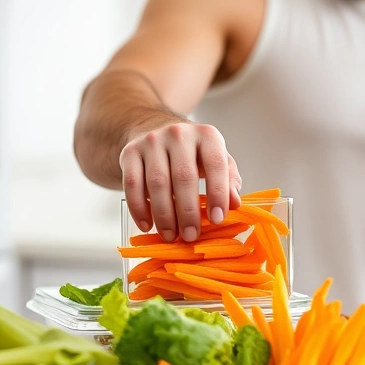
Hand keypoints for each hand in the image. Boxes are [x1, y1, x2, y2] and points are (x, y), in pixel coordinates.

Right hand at [119, 123, 240, 241]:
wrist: (155, 129)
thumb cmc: (193, 152)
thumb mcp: (217, 159)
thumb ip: (229, 180)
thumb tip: (235, 203)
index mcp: (207, 135)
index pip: (215, 164)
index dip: (217, 193)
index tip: (217, 219)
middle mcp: (179, 134)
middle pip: (183, 177)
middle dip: (188, 211)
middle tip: (190, 235)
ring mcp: (151, 141)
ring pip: (157, 183)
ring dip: (164, 214)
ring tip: (170, 235)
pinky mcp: (130, 151)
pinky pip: (132, 184)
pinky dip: (139, 208)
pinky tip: (147, 225)